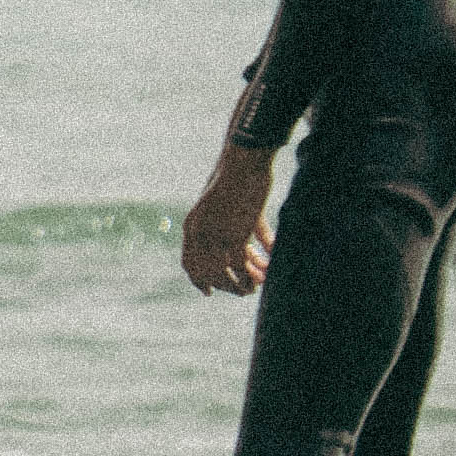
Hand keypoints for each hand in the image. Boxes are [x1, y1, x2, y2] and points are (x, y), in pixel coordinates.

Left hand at [183, 141, 275, 294]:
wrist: (243, 162)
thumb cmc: (239, 180)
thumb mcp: (230, 208)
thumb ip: (241, 230)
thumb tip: (265, 249)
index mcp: (191, 226)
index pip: (189, 263)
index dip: (198, 280)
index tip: (208, 292)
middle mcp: (198, 234)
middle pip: (206, 273)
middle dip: (224, 286)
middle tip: (242, 292)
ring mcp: (214, 235)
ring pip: (223, 274)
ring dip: (239, 285)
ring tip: (253, 289)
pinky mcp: (234, 234)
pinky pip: (240, 266)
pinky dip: (251, 275)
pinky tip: (263, 277)